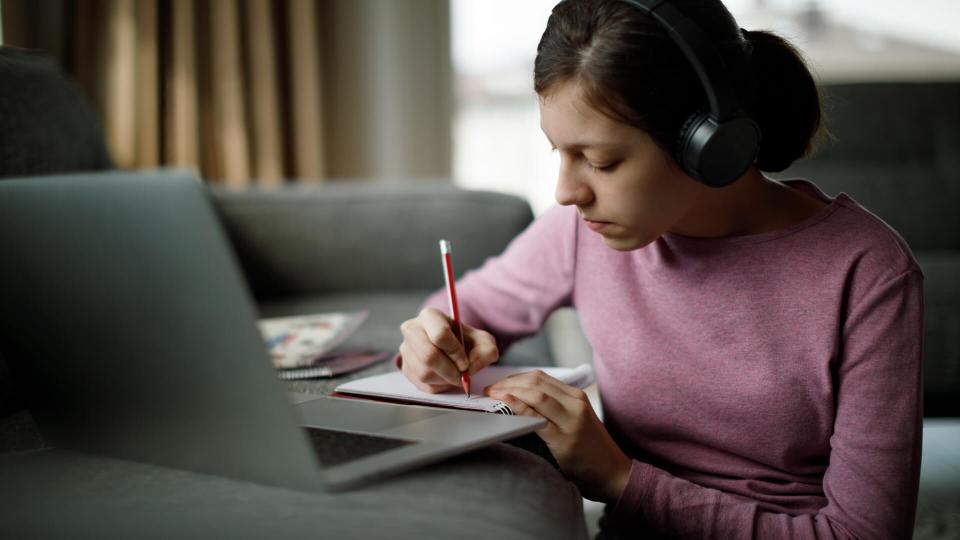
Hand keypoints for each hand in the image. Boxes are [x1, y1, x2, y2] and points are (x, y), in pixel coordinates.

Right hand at [398, 307, 498, 392]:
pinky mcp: (405, 367)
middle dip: (449, 371)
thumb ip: (486, 351)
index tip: (465, 362)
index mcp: (430, 316)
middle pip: (428, 356)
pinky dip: (438, 386)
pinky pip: (421, 384)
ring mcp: (405, 349)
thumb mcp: (483, 341)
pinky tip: (446, 378)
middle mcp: (412, 329)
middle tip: (462, 375)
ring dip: (445, 379)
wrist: (453, 348)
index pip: (440, 335)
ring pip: (424, 373)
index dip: (455, 353)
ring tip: (455, 375)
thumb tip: (470, 367)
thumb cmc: (467, 342)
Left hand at [485, 370, 631, 502]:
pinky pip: (536, 416)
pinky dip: (517, 406)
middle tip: (489, 390)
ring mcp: (571, 420)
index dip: (515, 378)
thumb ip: (555, 408)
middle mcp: (575, 403)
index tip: (498, 384)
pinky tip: (504, 404)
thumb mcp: (576, 420)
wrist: (613, 473)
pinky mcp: (564, 438)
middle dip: (507, 382)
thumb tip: (521, 401)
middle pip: (535, 381)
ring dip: (509, 391)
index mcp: (576, 396)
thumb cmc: (591, 449)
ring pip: (535, 394)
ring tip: (492, 396)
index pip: (540, 377)